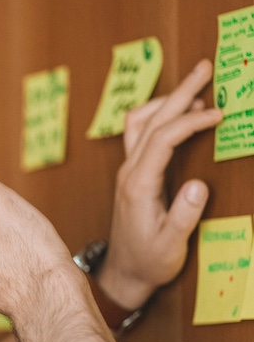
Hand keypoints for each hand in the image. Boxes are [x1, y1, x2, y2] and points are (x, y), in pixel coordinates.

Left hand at [98, 59, 222, 309]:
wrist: (123, 274)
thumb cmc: (149, 261)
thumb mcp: (171, 245)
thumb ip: (184, 216)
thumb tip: (199, 186)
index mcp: (138, 185)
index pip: (162, 139)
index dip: (190, 121)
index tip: (219, 113)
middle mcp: (128, 172)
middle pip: (150, 121)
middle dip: (178, 92)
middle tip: (204, 67)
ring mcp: (127, 171)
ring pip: (139, 123)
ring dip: (166, 100)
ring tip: (195, 85)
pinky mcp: (131, 174)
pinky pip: (139, 134)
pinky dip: (158, 116)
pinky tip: (176, 112)